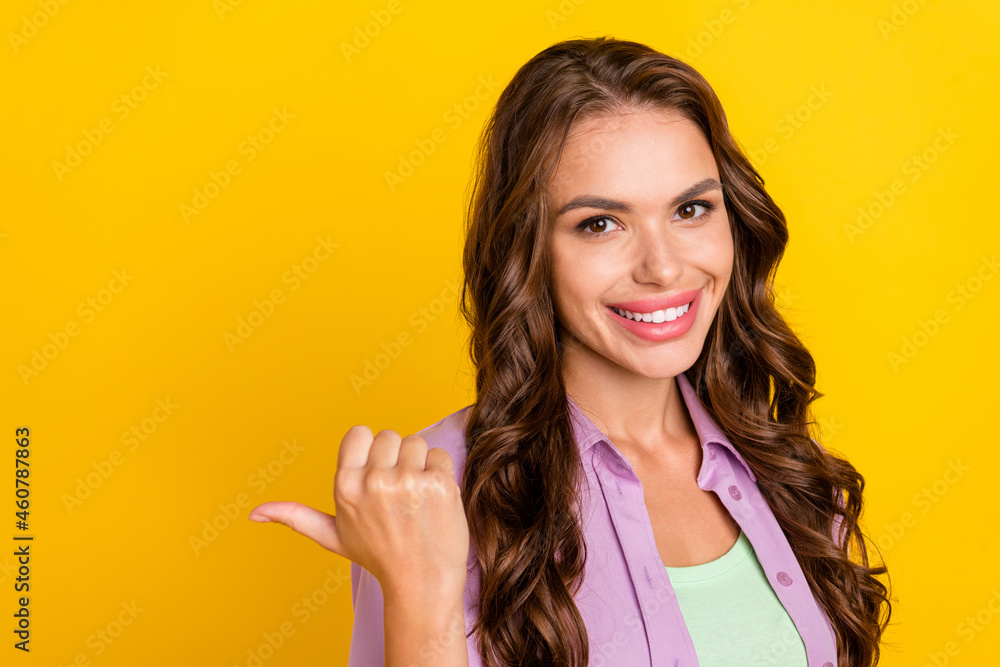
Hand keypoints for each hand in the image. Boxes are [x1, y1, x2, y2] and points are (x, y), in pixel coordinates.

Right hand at [248, 426, 469, 599]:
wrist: (422, 583)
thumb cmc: (378, 557)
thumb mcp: (333, 536)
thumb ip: (295, 517)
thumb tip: (253, 513)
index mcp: (345, 486)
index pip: (360, 433)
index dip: (370, 451)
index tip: (375, 475)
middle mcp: (374, 480)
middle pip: (390, 436)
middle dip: (396, 459)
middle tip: (398, 494)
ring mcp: (409, 481)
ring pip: (417, 442)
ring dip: (420, 465)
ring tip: (415, 498)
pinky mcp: (440, 484)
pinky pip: (440, 455)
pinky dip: (441, 474)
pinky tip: (434, 501)